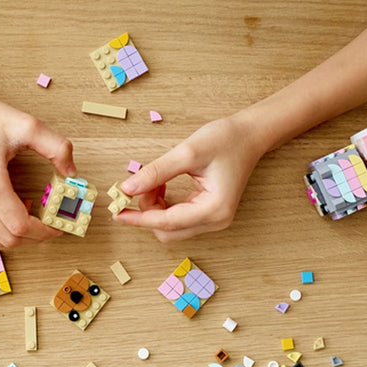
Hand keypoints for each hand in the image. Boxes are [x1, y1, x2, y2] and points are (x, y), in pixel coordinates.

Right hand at [0, 92, 76, 247]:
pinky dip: (0, 229)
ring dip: (17, 235)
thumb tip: (72, 172)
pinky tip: (12, 210)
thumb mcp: (28, 126)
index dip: (43, 231)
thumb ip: (57, 148)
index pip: (20, 225)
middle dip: (34, 236)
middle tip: (50, 223)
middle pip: (9, 238)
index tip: (58, 225)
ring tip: (31, 215)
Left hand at [113, 115, 264, 241]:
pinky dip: (163, 206)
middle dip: (148, 211)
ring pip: (170, 227)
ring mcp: (214, 219)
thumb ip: (156, 172)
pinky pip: (177, 218)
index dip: (138, 218)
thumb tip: (127, 189)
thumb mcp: (187, 152)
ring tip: (154, 181)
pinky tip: (161, 185)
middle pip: (167, 231)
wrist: (249, 135)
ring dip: (155, 208)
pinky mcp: (209, 213)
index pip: (167, 222)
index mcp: (214, 209)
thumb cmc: (225, 139)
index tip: (116, 213)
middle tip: (141, 184)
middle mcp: (216, 220)